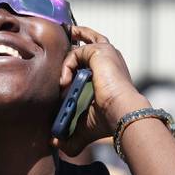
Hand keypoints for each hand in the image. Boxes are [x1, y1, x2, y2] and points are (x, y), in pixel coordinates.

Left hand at [52, 26, 149, 156]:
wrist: (120, 112)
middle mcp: (110, 60)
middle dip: (77, 33)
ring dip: (66, 64)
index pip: (92, 59)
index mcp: (109, 74)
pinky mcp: (100, 51)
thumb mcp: (84, 127)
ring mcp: (106, 53)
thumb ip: (69, 135)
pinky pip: (75, 53)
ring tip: (63, 84)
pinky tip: (65, 83)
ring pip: (80, 47)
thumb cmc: (107, 120)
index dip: (76, 61)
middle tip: (64, 31)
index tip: (63, 70)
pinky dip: (66, 67)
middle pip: (91, 38)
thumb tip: (54, 143)